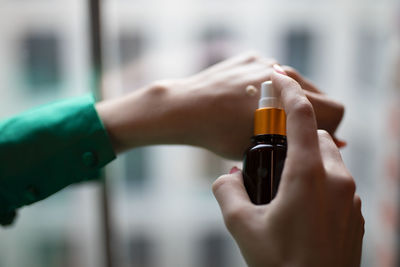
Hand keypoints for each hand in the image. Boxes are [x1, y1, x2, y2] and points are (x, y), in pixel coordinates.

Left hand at [97, 52, 344, 157]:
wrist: (185, 107)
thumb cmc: (220, 134)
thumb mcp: (262, 147)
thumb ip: (299, 142)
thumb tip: (337, 143)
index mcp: (290, 100)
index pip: (336, 111)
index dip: (330, 129)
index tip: (312, 139)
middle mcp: (284, 75)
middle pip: (321, 95)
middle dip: (313, 115)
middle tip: (291, 131)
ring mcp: (267, 62)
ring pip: (297, 82)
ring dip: (291, 100)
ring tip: (267, 116)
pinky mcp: (252, 57)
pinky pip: (274, 73)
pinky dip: (271, 88)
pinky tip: (249, 100)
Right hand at [212, 71, 363, 265]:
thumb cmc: (280, 263)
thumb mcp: (241, 226)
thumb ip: (227, 192)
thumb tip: (226, 178)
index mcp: (308, 175)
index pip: (300, 117)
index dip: (288, 92)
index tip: (277, 77)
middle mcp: (337, 179)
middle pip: (317, 138)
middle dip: (295, 136)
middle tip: (273, 154)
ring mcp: (351, 197)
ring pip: (330, 160)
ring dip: (309, 160)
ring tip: (285, 185)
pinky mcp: (355, 214)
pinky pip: (339, 183)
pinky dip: (321, 181)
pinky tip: (301, 207)